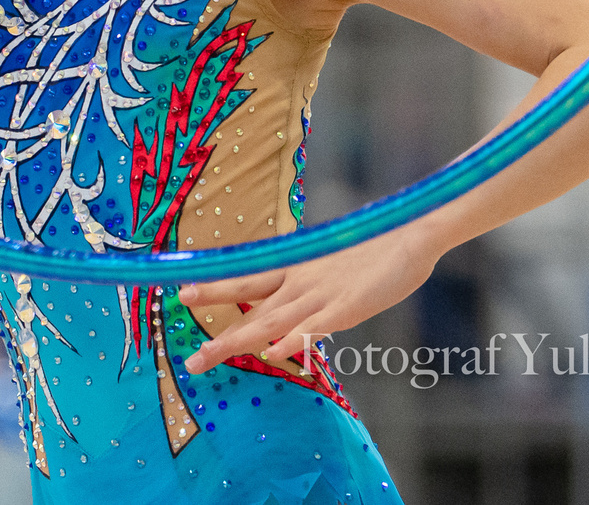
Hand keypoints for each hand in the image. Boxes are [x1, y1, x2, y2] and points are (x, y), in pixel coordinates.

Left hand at [172, 220, 443, 375]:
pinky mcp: (348, 307)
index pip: (246, 277)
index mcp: (294, 267)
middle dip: (217, 328)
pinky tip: (273, 352)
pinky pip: (315, 326)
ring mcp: (321, 294)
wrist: (407, 233)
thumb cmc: (370, 249)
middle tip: (187, 351)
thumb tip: (291, 297)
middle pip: (248, 304)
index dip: (215, 286)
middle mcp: (299, 281)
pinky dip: (293, 339)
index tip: (181, 292)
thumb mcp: (328, 263)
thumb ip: (307, 281)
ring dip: (238, 339)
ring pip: (271, 320)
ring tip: (208, 355)